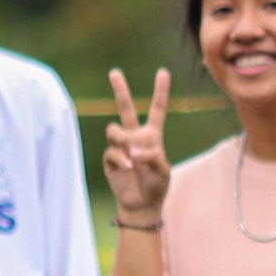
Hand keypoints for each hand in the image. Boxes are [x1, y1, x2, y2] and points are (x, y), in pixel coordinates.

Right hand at [103, 68, 176, 216]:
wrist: (143, 204)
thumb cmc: (157, 185)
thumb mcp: (164, 169)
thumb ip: (153, 156)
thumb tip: (134, 151)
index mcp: (153, 136)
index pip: (157, 110)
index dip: (160, 91)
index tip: (163, 72)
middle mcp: (135, 137)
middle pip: (126, 109)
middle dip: (120, 90)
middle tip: (114, 72)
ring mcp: (121, 147)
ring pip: (114, 130)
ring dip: (125, 140)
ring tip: (134, 157)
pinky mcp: (110, 159)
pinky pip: (112, 151)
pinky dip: (122, 159)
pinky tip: (130, 167)